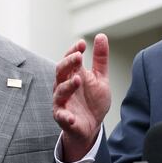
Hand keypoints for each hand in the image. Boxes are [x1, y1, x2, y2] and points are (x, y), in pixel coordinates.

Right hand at [53, 33, 110, 160]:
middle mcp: (64, 86)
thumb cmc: (93, 100)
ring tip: (78, 80)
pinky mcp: (63, 118)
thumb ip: (100, 59)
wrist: (92, 126)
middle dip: (68, 63)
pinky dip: (65, 116)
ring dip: (67, 86)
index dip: (74, 50)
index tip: (82, 44)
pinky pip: (61, 116)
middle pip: (60, 72)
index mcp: (73, 75)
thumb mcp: (100, 78)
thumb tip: (101, 36)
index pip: (69, 59)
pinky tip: (71, 116)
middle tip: (78, 57)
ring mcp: (62, 102)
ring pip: (59, 92)